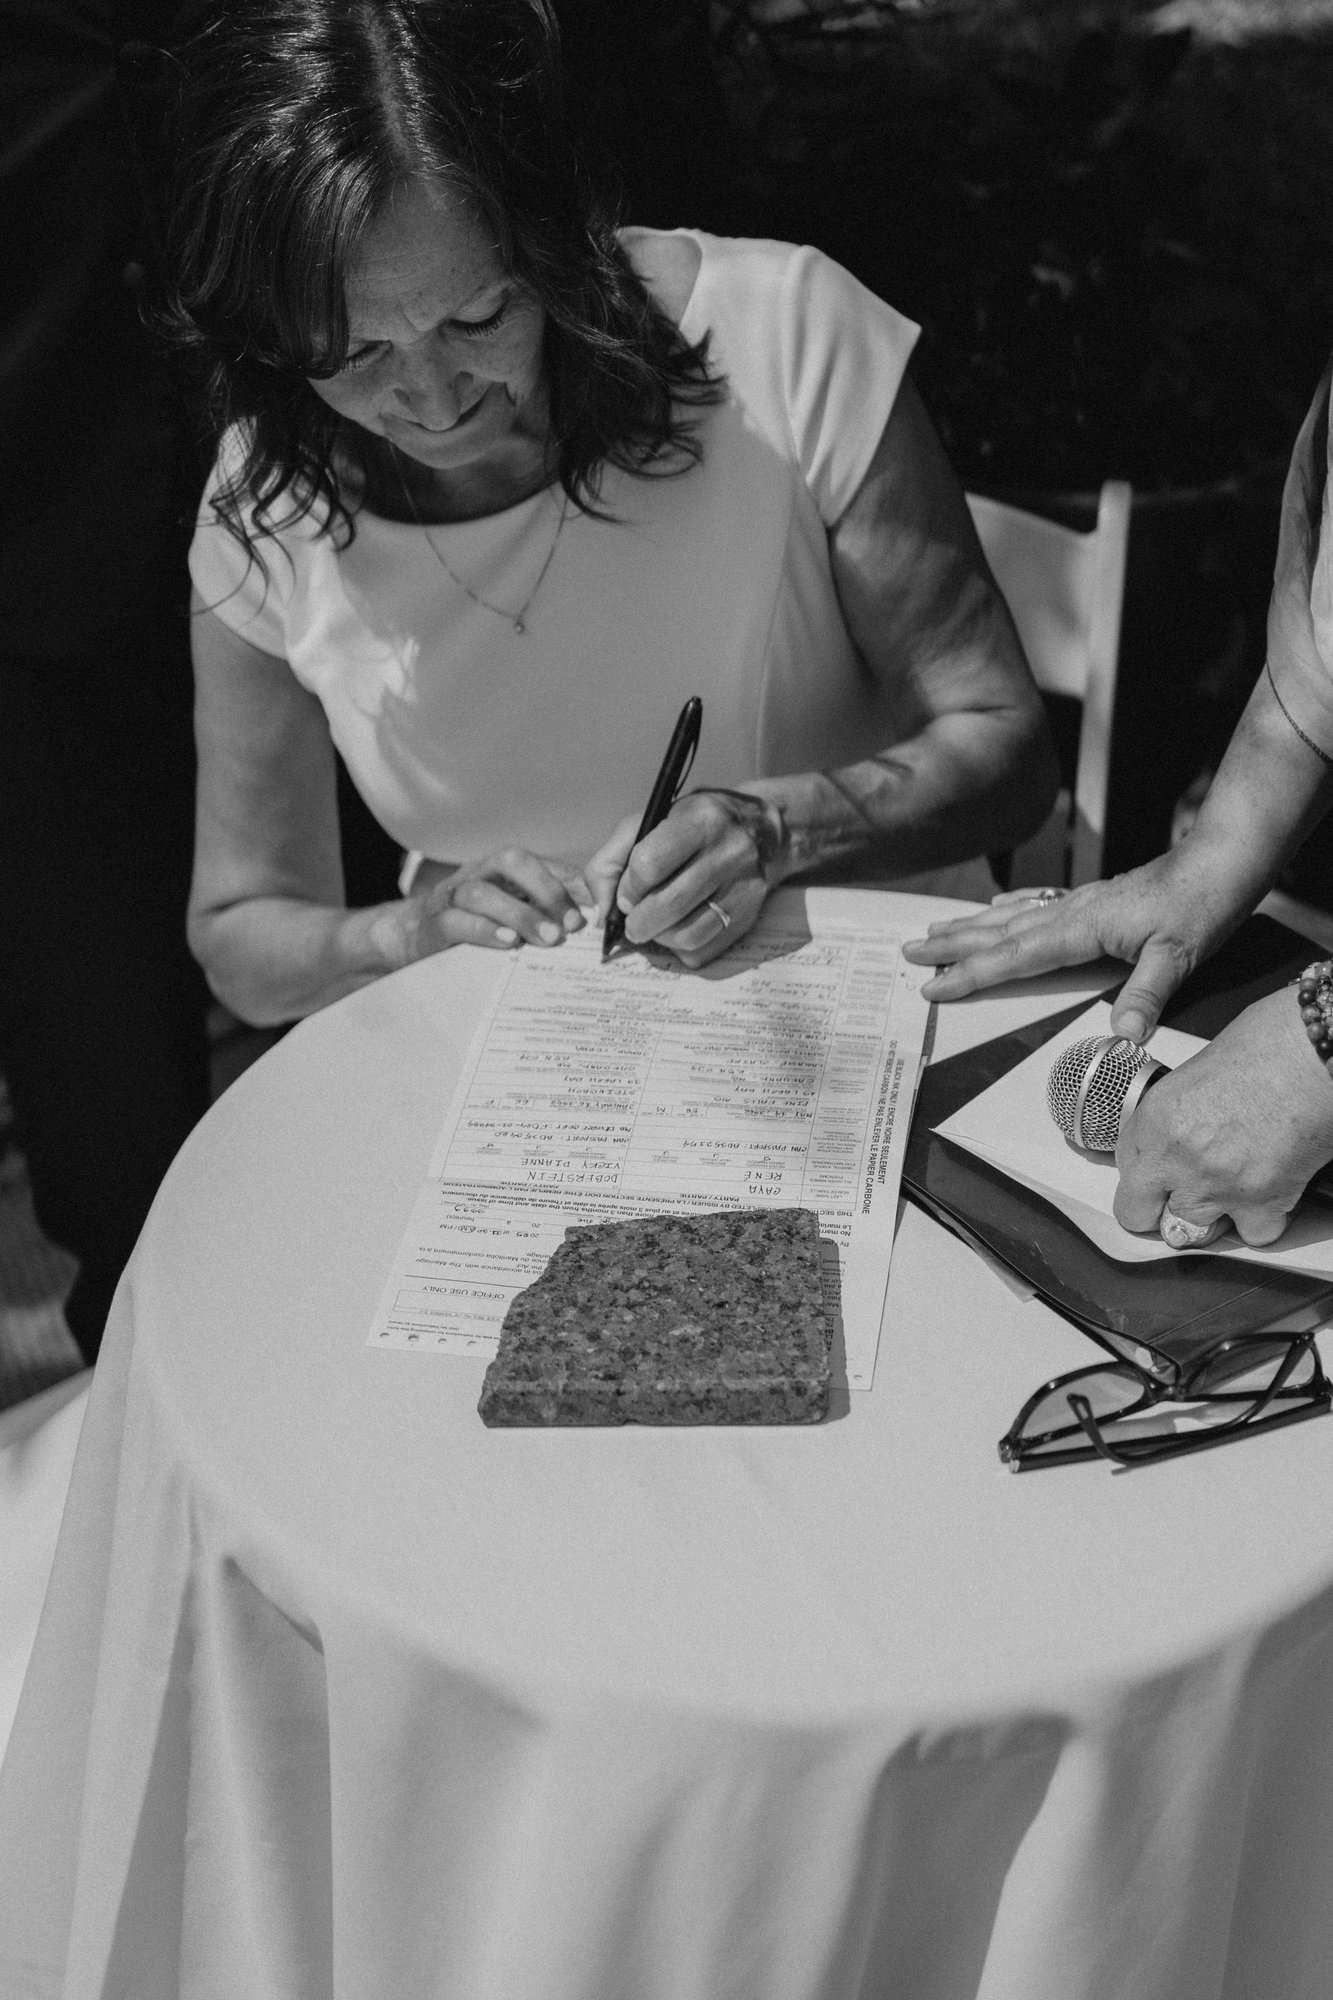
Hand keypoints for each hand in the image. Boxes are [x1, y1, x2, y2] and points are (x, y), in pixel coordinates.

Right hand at [404, 850, 590, 955]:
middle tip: (571, 924)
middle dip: (545, 889)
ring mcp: (452, 896)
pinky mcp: (435, 924)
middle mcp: (478, 873)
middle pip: (510, 861)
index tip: (595, 912)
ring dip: (519, 915)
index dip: (568, 883)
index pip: (539, 862)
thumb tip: (595, 912)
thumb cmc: (475, 921)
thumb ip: (547, 905)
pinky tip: (509, 944)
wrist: (413, 935)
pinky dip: (484, 931)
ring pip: (482, 893)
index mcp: (501, 867)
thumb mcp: (512, 907)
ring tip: (548, 939)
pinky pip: (456, 921)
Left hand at [584, 790, 782, 966]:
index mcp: (700, 821)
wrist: (762, 833)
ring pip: (686, 935)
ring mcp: (743, 889)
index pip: (649, 864)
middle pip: (667, 905)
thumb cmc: (695, 827)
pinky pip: (703, 951)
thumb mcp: (651, 821)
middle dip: (637, 921)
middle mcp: (728, 853)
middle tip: (632, 919)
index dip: (628, 887)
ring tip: (654, 924)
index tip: (626, 893)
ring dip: (658, 937)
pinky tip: (679, 927)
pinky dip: (680, 948)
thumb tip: (602, 909)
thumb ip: (612, 859)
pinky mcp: (747, 918)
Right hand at [901, 846, 1239, 1041]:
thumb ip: (1146, 996)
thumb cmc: (1201, 907)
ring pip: (1009, 917)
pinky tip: (993, 908)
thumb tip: (1122, 1037)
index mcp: (1081, 928)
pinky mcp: (1092, 897)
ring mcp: (1078, 902)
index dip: (970, 974)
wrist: (1219, 862)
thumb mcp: (1180, 957)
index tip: (933, 987)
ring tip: (931, 932)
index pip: (1013, 957)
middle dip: (951, 947)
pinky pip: (1034, 904)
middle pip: (997, 933)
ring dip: (969, 927)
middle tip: (908, 955)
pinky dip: (1007, 908)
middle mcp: (1070, 912)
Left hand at [1113, 988, 1332, 1246]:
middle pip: (1140, 1215)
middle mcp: (1178, 1157)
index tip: (1155, 1177)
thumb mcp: (1197, 1072)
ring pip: (1193, 1233)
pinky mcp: (1265, 1201)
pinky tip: (1269, 1190)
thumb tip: (1172, 1139)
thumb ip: (1176, 1116)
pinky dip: (1261, 1220)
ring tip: (1230, 1187)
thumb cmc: (1270, 1042)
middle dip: (1158, 1209)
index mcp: (1155, 1118)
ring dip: (1208, 1216)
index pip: (1124, 1172)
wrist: (1321, 1050)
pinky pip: (1252, 1234)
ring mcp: (1219, 1185)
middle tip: (1180, 1195)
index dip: (1141, 1177)